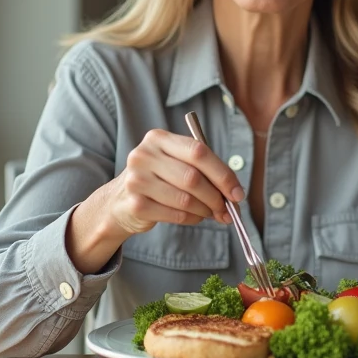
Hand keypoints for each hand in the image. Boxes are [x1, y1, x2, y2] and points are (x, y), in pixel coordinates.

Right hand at [110, 129, 245, 234]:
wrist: (120, 201)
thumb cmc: (159, 179)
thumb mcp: (177, 164)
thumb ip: (204, 172)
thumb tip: (235, 195)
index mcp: (158, 138)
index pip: (198, 152)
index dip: (223, 174)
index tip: (238, 193)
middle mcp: (144, 155)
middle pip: (193, 177)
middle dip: (217, 197)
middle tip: (229, 209)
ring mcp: (136, 180)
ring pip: (185, 199)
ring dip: (206, 210)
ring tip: (212, 213)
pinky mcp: (135, 204)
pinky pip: (175, 215)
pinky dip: (193, 219)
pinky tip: (196, 217)